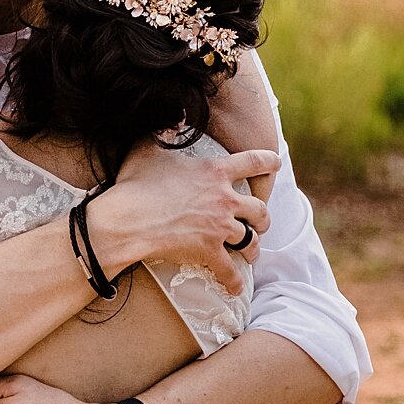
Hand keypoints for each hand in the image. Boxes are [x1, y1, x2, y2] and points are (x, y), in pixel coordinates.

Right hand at [88, 140, 277, 288]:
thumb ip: (165, 131)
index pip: (253, 161)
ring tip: (252, 253)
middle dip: (263, 217)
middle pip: (259, 208)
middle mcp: (224, 199)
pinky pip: (230, 270)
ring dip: (253, 247)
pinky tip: (235, 287)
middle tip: (261, 222)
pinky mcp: (210, 252)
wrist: (126, 220)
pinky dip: (234, 281)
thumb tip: (174, 116)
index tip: (277, 163)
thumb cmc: (134, 184)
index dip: (268, 161)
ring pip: (250, 239)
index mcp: (215, 171)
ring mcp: (219, 227)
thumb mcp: (148, 148)